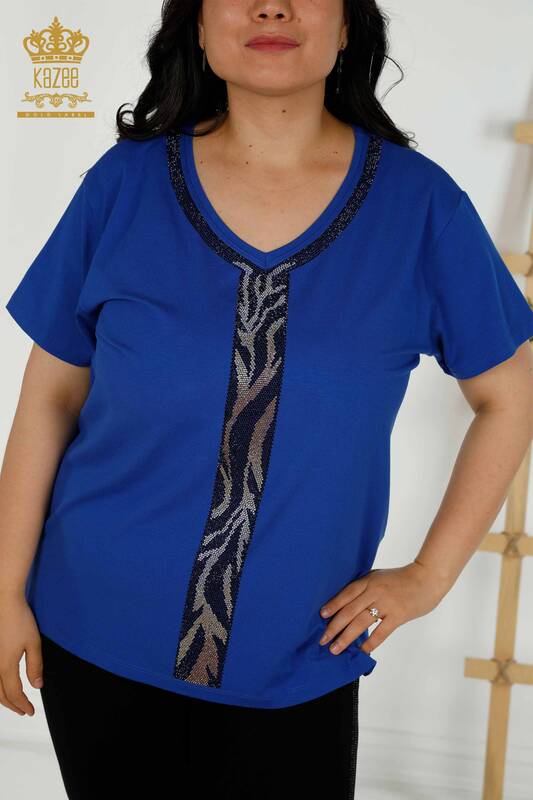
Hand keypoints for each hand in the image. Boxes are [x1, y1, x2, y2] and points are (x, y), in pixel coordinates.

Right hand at [0, 593, 43, 715]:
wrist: (4, 602)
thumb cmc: (20, 620)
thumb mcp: (34, 643)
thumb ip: (35, 666)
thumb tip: (37, 686)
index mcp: (5, 666)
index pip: (14, 693)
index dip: (23, 705)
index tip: (31, 711)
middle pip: (0, 694)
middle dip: (12, 705)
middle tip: (23, 710)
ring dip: (3, 698)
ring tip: (14, 702)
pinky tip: (3, 685)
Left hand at [318, 561, 448, 654]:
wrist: (427, 578)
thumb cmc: (401, 578)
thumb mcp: (379, 577)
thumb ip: (365, 588)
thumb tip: (347, 604)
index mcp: (368, 581)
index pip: (346, 594)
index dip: (333, 605)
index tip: (322, 617)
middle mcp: (374, 591)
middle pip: (349, 611)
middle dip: (334, 627)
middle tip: (323, 640)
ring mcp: (386, 604)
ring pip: (361, 622)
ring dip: (346, 637)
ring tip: (336, 648)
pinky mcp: (398, 615)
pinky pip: (381, 632)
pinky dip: (370, 642)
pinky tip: (361, 651)